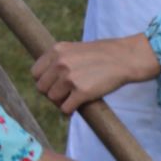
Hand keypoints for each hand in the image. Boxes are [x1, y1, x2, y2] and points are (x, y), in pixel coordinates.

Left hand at [31, 34, 160, 114]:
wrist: (124, 58)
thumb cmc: (102, 54)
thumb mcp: (75, 49)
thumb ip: (59, 60)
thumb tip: (45, 78)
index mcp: (57, 50)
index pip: (35, 73)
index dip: (44, 82)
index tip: (54, 85)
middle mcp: (60, 63)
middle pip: (42, 88)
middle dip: (52, 93)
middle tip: (64, 95)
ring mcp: (70, 77)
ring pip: (53, 99)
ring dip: (61, 102)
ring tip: (72, 99)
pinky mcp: (82, 92)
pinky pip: (65, 109)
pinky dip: (70, 111)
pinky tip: (77, 107)